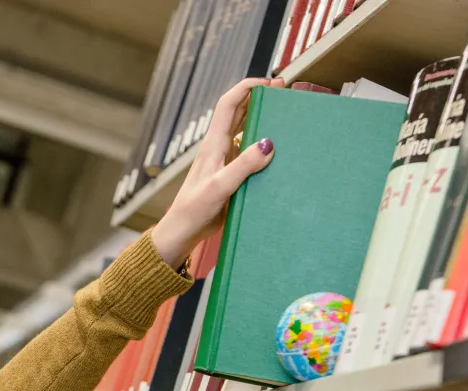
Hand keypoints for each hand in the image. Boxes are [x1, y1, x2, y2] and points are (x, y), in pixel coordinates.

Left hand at [151, 77, 285, 267]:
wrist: (183, 231)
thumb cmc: (194, 209)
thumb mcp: (220, 186)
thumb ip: (243, 165)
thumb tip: (268, 144)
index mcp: (213, 144)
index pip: (229, 104)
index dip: (246, 88)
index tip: (268, 82)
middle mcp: (219, 148)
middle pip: (239, 113)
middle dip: (259, 98)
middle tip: (283, 91)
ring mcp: (225, 161)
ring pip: (244, 131)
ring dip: (262, 120)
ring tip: (284, 115)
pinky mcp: (230, 175)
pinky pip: (248, 154)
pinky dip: (261, 147)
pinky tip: (276, 151)